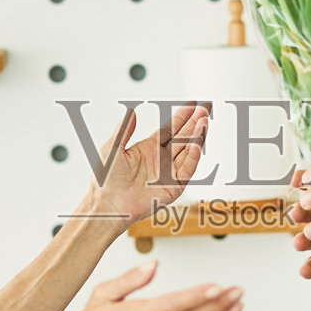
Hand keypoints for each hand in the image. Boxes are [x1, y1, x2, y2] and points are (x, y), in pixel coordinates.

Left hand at [85, 103, 209, 226]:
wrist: (107, 205)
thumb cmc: (105, 180)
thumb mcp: (112, 149)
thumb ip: (124, 130)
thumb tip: (131, 111)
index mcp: (149, 148)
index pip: (171, 128)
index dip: (182, 117)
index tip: (193, 105)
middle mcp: (161, 159)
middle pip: (183, 137)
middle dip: (194, 123)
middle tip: (206, 109)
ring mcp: (169, 173)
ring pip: (188, 152)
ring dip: (197, 137)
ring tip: (204, 123)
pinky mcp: (173, 188)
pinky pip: (186, 170)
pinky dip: (192, 158)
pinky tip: (196, 145)